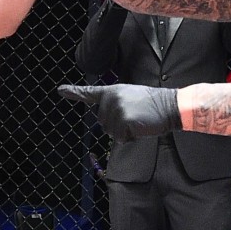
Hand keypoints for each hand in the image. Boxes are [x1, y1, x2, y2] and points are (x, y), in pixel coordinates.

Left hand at [58, 83, 181, 141]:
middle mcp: (110, 99)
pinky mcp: (123, 121)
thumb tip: (103, 118)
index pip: (89, 93)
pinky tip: (140, 127)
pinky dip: (130, 137)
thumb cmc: (152, 104)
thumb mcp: (130, 96)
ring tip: (138, 120)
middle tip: (135, 116)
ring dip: (124, 132)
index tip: (60, 90)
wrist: (170, 105)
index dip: (73, 92)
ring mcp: (116, 109)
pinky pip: (120, 138)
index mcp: (112, 91)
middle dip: (118, 125)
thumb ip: (114, 104)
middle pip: (103, 123)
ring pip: (111, 132)